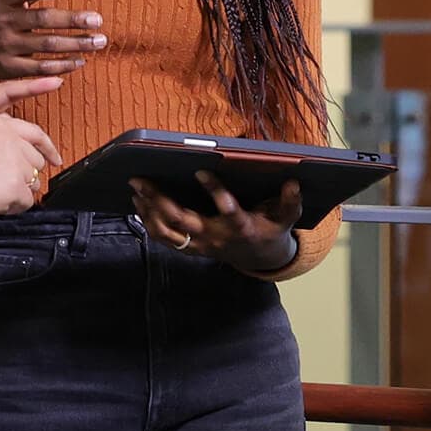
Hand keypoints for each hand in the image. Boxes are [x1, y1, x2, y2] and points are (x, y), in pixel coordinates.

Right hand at [0, 0, 106, 89]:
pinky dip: (61, 65)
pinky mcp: (8, 68)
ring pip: (46, 45)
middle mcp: (3, 21)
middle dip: (72, 20)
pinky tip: (81, 61)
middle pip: (42, 20)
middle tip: (98, 20)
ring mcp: (5, 46)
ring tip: (99, 41)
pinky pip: (39, 67)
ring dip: (76, 44)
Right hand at [0, 85, 64, 223]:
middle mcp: (9, 138)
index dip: (47, 149)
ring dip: (16, 192)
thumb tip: (20, 151)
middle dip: (24, 176)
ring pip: (32, 182)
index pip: (35, 133)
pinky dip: (13, 207)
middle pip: (36, 161)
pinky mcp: (15, 184)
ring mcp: (14, 161)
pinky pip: (27, 201)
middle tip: (2, 185)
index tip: (55, 158)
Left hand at [128, 173, 300, 274]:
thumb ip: (290, 203)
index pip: (229, 211)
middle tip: (142, 179)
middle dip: (160, 200)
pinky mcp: (190, 247)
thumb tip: (294, 183)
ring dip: (148, 210)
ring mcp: (200, 245)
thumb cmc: (270, 230)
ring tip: (136, 188)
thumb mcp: (286, 219)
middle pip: (183, 221)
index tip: (202, 172)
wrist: (258, 258)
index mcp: (240, 228)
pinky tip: (139, 202)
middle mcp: (216, 238)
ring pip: (167, 232)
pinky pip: (164, 238)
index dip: (216, 192)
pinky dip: (148, 221)